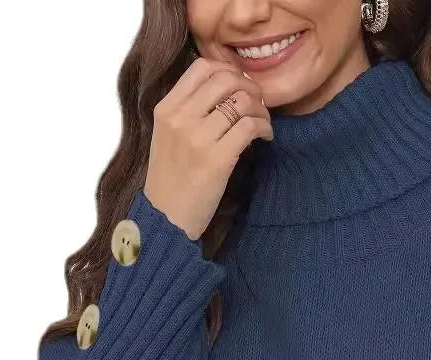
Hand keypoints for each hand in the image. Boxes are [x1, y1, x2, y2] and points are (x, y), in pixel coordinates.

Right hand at [144, 56, 272, 239]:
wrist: (165, 220)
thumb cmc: (169, 182)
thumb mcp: (166, 138)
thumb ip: (186, 112)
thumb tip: (222, 93)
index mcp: (166, 109)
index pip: (201, 67)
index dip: (228, 70)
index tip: (239, 85)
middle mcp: (180, 118)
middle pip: (225, 79)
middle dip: (249, 86)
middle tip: (257, 102)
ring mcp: (198, 138)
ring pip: (241, 102)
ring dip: (261, 109)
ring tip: (263, 122)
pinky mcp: (217, 159)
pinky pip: (250, 127)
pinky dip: (264, 128)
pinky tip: (266, 137)